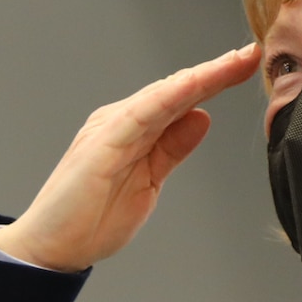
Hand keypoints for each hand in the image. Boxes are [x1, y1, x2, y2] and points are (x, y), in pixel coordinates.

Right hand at [0, 45, 259, 272]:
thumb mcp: (149, 182)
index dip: (214, 83)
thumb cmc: (90, 219)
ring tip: (233, 62)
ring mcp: (110, 129)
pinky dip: (168, 97)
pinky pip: (140, 114)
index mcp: (133, 130)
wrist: (50, 247)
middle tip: (251, 53)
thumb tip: (201, 119)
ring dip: (199, 77)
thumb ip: (172, 149)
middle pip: (175, 90)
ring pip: (162, 95)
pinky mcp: (101, 143)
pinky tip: (193, 86)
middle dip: (215, 71)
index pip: (180, 101)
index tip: (248, 67)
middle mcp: (122, 122)